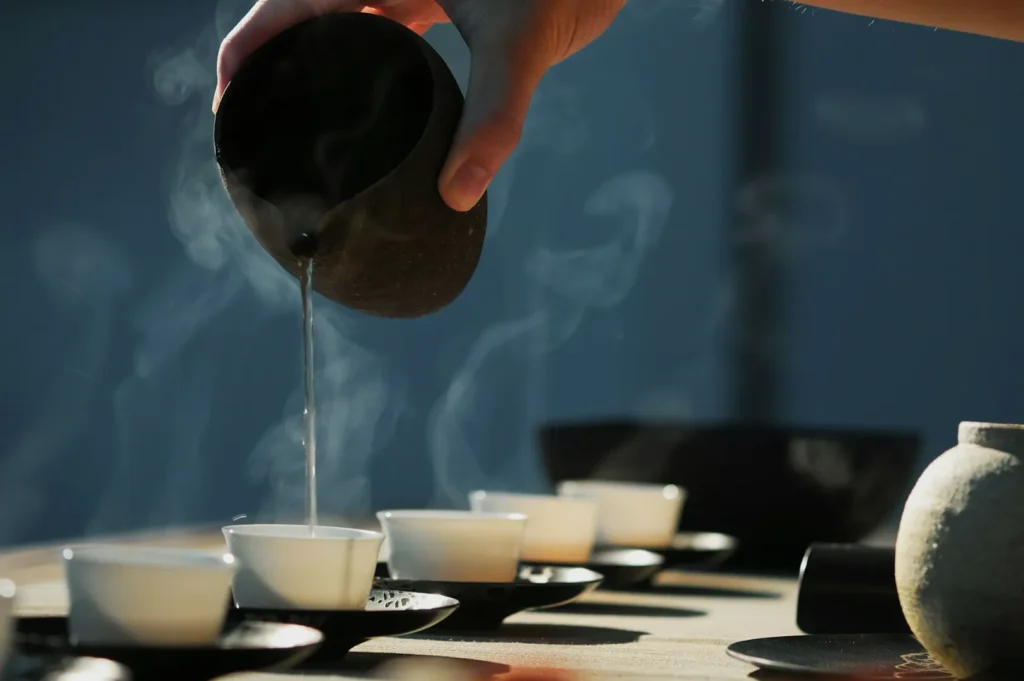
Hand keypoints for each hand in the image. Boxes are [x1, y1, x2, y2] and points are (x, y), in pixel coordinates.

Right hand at [214, 0, 624, 211]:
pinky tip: (366, 110)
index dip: (244, 56)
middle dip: (274, 72)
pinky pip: (380, 32)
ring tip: (300, 131)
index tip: (228, 111)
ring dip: (317, 72)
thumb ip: (492, 117)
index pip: (282, 7)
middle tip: (260, 136)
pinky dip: (365, 68)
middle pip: (302, 22)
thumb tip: (457, 194)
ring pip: (339, 28)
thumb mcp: (520, 40)